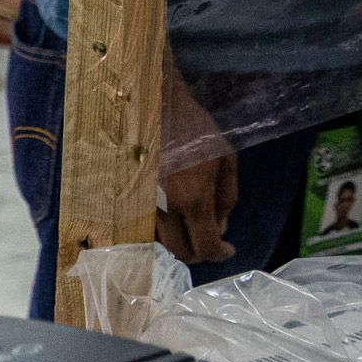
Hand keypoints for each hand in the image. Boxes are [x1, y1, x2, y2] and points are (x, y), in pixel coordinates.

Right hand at [155, 73, 238, 264]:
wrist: (154, 107)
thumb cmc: (195, 129)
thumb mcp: (226, 160)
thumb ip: (226, 197)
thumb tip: (220, 227)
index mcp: (193, 199)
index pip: (205, 246)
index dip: (219, 254)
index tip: (228, 249)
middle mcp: (165, 209)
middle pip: (180, 252)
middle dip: (199, 252)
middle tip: (211, 239)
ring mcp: (144, 205)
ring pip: (161, 243)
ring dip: (180, 242)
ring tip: (194, 226)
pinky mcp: (132, 198)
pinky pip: (149, 226)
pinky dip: (165, 230)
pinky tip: (175, 215)